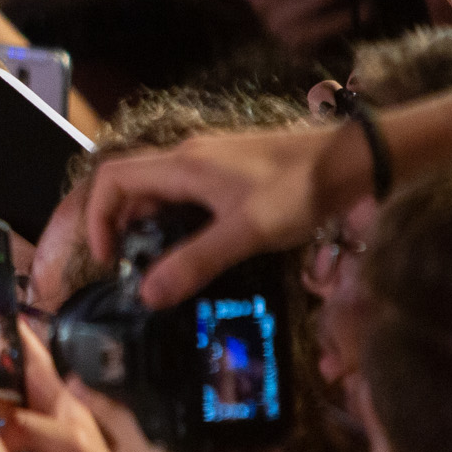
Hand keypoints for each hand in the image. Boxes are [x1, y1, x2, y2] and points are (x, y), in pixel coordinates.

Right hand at [86, 122, 348, 307]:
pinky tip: (196, 247)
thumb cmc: (300, 189)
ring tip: (157, 263)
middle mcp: (188, 157)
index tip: (107, 258)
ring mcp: (210, 161)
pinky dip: (174, 220)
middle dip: (117, 225)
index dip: (96, 217)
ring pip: (158, 190)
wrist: (355, 158)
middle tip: (128, 267)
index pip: (111, 178)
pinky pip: (184, 193)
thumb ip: (196, 262)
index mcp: (182, 165)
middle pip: (130, 184)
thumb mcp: (247, 232)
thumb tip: (147, 295)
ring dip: (146, 224)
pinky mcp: (230, 170)